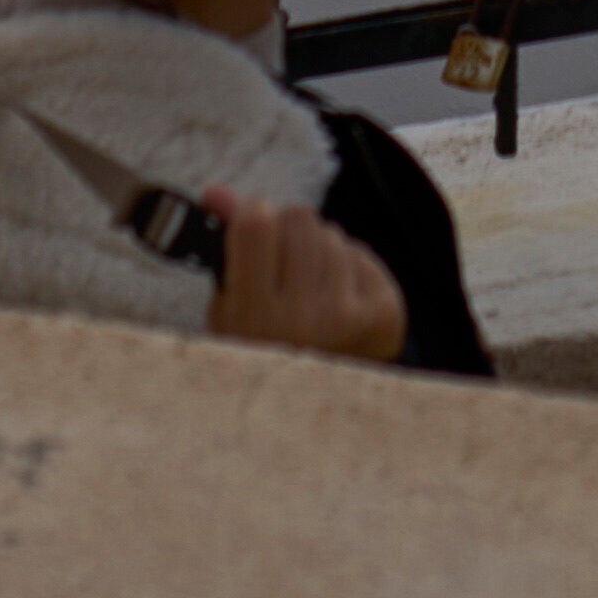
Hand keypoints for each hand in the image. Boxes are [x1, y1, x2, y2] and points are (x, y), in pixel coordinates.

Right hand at [200, 184, 405, 360]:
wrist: (314, 406)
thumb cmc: (263, 342)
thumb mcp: (230, 302)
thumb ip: (226, 244)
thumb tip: (215, 192)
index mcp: (252, 318)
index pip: (257, 225)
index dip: (252, 213)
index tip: (250, 224)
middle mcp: (303, 320)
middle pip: (299, 219)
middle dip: (288, 232)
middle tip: (280, 268)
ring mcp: (347, 318)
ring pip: (331, 235)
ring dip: (317, 252)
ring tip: (307, 292)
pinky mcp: (383, 314)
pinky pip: (359, 254)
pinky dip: (346, 269)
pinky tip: (335, 301)